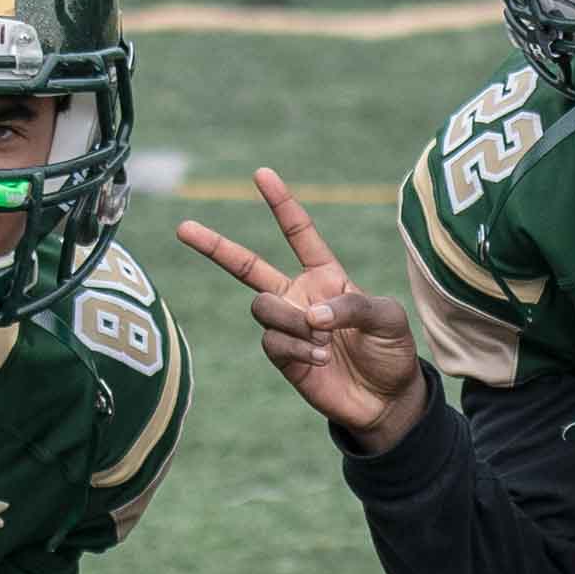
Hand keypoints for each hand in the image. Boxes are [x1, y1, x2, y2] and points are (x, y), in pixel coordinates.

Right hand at [177, 169, 427, 449]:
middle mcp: (299, 295)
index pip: (299, 233)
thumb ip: (353, 306)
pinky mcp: (282, 356)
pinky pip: (271, 341)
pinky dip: (297, 347)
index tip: (261, 174)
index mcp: (326, 274)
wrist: (386, 400)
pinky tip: (321, 359)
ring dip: (292, 320)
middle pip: (247, 266)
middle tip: (183, 227)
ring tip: (323, 342)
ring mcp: (287, 326)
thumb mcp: (388, 318)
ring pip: (263, 307)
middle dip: (215, 246)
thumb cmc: (391, 350)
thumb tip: (311, 316)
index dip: (281, 204)